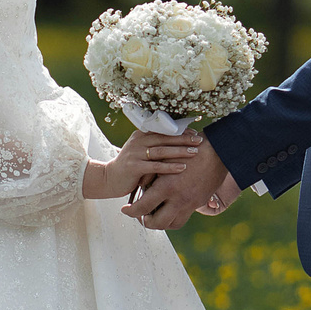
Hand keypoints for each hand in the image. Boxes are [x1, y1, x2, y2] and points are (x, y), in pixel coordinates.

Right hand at [81, 130, 202, 200]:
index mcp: (141, 135)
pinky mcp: (134, 166)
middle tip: (200, 141)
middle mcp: (138, 141)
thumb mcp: (141, 153)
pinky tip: (182, 168)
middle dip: (184, 139)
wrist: (109, 179)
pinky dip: (170, 167)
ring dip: (180, 151)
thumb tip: (180, 143)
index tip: (196, 134)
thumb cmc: (130, 167)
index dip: (181, 131)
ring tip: (195, 153)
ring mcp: (135, 153)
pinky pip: (155, 165)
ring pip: (162, 150)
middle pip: (165, 137)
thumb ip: (155, 146)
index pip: (164, 130)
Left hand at [123, 139, 238, 228]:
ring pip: (172, 224)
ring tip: (153, 215)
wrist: (218, 151)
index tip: (126, 210)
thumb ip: (152, 175)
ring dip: (161, 223)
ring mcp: (190, 203)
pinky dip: (173, 218)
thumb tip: (140, 186)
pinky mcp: (199, 203)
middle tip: (140, 216)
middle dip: (145, 222)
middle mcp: (178, 199)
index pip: (143, 207)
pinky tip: (168, 210)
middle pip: (157, 223)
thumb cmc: (189, 150)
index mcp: (167, 187)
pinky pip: (183, 218)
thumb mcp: (166, 160)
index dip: (131, 212)